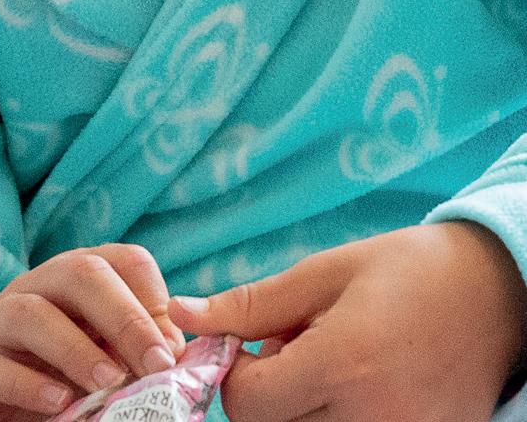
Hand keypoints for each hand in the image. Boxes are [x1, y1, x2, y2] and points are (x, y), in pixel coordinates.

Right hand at [0, 242, 186, 421]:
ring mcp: (1, 319)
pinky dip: (29, 385)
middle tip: (155, 364)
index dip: (153, 297)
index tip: (173, 347)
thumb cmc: (71, 373)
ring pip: (32, 313)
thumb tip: (173, 348)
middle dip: (124, 317)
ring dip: (75, 348)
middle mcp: (40, 284)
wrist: (11, 410)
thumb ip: (139, 344)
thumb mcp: (110, 353)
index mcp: (81, 274)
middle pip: (81, 274)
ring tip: (108, 383)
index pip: (124, 259)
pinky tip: (60, 403)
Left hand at [169, 222, 526, 421]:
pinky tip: (360, 386)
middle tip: (297, 347)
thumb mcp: (327, 272)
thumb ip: (253, 303)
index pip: (248, 403)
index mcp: (342, 363)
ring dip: (303, 410)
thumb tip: (184, 314)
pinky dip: (339, 420)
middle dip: (270, 393)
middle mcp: (369, 418)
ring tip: (332, 366)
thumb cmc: (409, 271)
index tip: (254, 342)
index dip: (237, 372)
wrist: (495, 293)